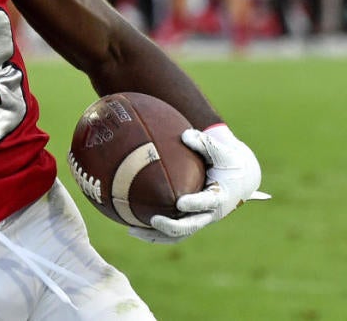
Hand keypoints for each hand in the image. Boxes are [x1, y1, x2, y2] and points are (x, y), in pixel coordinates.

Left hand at [129, 125, 268, 243]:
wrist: (239, 179)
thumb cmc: (227, 161)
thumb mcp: (221, 150)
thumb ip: (204, 143)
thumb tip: (185, 135)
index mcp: (221, 196)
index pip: (208, 203)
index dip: (195, 204)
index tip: (180, 203)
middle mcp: (211, 212)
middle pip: (192, 225)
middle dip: (173, 226)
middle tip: (153, 220)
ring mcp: (201, 219)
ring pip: (179, 235)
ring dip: (156, 235)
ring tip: (132, 231)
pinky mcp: (192, 221)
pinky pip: (172, 232)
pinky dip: (153, 233)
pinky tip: (131, 227)